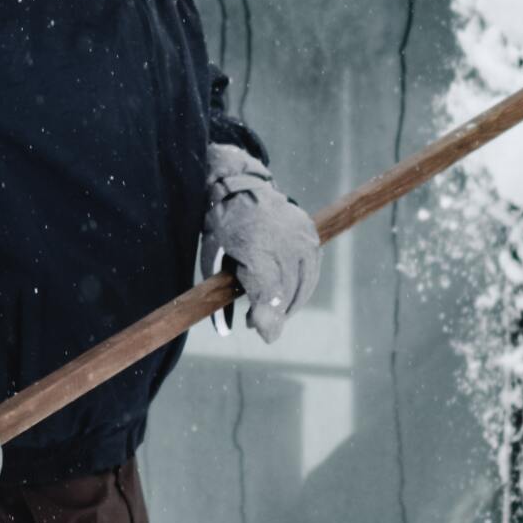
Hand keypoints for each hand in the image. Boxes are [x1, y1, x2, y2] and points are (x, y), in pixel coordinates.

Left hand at [200, 145, 321, 343]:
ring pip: (301, 286)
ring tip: (268, 310)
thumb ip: (220, 296)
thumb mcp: (211, 259)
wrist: (242, 186)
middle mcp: (284, 243)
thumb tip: (226, 332)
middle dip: (273, 316)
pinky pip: (310, 273)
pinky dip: (299, 289)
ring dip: (287, 305)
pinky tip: (284, 296)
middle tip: (256, 323)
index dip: (268, 318)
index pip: (269, 292)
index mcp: (256, 247)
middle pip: (286, 293)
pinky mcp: (311, 238)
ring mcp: (302, 239)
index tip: (265, 336)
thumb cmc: (221, 226)